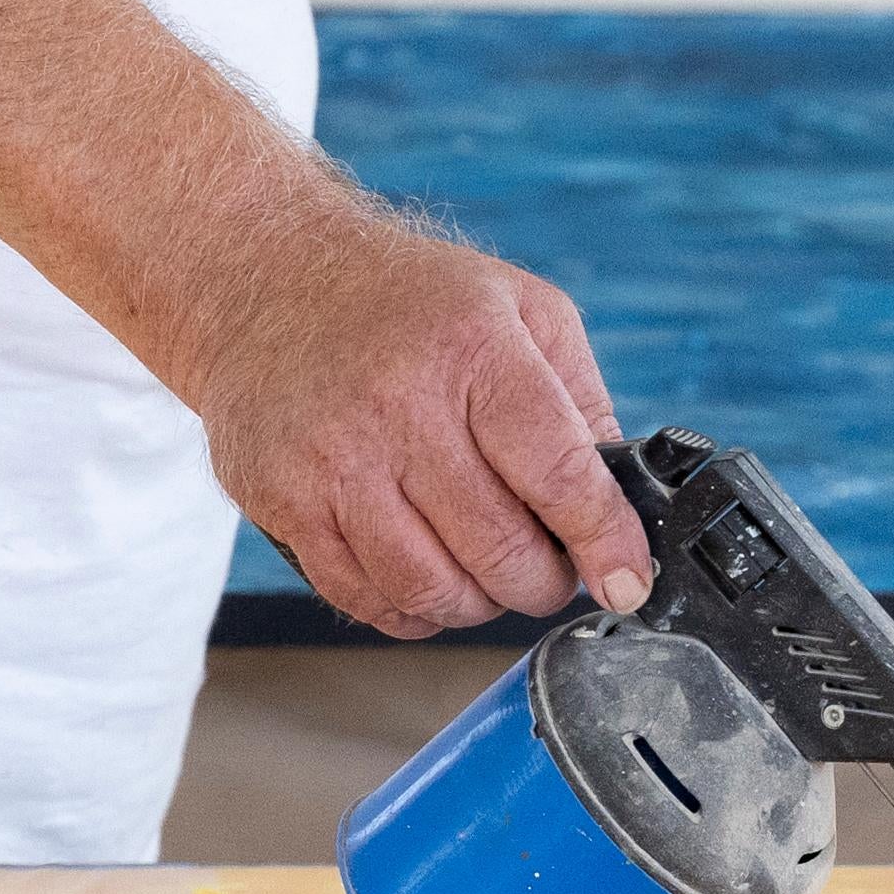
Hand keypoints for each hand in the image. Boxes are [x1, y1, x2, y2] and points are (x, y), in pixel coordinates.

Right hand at [184, 216, 656, 639]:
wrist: (267, 282)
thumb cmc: (407, 302)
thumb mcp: (520, 309)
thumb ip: (581, 401)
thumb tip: (622, 503)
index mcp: (473, 348)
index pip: (558, 474)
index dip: (604, 542)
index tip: (625, 581)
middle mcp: (399, 405)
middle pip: (498, 549)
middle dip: (542, 581)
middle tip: (547, 569)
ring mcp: (333, 459)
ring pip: (431, 590)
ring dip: (478, 603)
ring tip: (487, 573)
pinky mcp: (284, 500)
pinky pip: (365, 598)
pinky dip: (413, 611)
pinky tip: (428, 578)